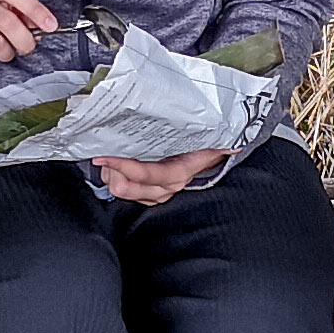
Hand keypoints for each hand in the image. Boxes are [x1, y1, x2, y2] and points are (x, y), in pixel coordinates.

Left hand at [91, 149, 230, 204]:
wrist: (209, 156)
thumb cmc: (203, 144)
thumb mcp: (207, 139)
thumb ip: (210, 137)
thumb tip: (230, 142)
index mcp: (176, 174)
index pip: (143, 174)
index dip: (120, 166)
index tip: (102, 156)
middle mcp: (164, 188)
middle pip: (124, 187)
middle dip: (111, 170)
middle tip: (107, 150)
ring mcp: (154, 194)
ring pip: (119, 189)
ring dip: (111, 173)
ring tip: (112, 153)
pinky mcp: (146, 195)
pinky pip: (122, 189)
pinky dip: (115, 175)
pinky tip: (116, 162)